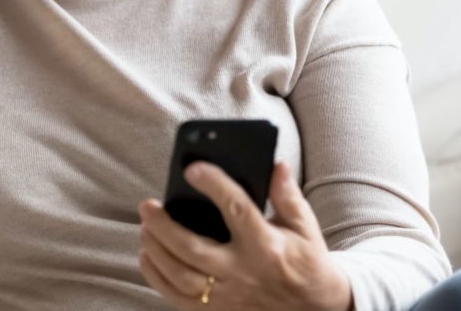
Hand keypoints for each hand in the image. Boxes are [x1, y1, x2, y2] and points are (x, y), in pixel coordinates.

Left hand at [137, 160, 351, 309]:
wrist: (315, 309)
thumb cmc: (306, 261)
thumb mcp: (304, 226)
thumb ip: (287, 194)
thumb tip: (275, 164)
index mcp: (267, 246)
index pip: (236, 209)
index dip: (214, 185)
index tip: (193, 169)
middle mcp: (244, 272)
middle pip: (193, 249)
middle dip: (164, 226)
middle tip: (148, 205)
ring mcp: (229, 296)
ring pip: (180, 276)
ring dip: (156, 250)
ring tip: (145, 226)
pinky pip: (178, 298)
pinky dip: (157, 278)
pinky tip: (147, 256)